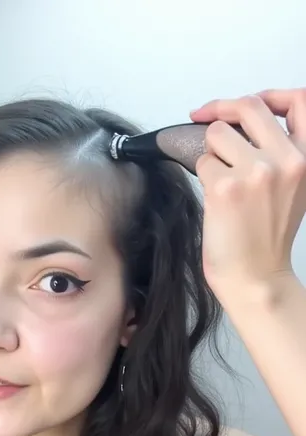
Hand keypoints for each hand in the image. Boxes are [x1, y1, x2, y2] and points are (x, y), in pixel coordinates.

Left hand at [190, 88, 305, 304]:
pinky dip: (203, 176)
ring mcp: (256, 172)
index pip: (299, 101)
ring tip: (221, 179)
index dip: (270, 95)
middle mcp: (287, 160)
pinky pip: (202, 161)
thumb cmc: (267, 237)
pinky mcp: (225, 186)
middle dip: (222, 110)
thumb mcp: (294, 188)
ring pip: (218, 133)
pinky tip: (216, 199)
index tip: (249, 102)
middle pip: (249, 107)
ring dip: (212, 152)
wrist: (256, 277)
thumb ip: (281, 151)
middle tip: (205, 117)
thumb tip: (245, 119)